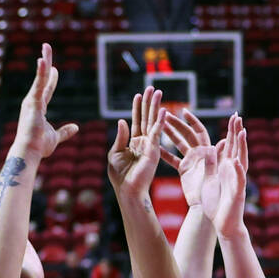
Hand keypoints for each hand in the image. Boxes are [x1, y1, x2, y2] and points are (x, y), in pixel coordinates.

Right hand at [14, 43, 78, 160]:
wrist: (30, 152)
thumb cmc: (39, 146)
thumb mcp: (56, 137)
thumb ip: (65, 131)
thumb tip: (76, 127)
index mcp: (38, 109)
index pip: (46, 89)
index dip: (51, 79)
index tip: (54, 68)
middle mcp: (33, 102)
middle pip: (41, 78)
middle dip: (45, 62)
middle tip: (47, 47)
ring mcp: (32, 101)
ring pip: (40, 77)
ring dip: (44, 61)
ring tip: (46, 47)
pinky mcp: (32, 102)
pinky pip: (38, 84)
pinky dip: (41, 72)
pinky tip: (43, 60)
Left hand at [107, 87, 166, 201]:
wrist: (127, 190)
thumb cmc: (120, 175)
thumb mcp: (115, 153)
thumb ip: (120, 137)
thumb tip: (121, 120)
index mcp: (134, 142)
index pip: (136, 121)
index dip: (137, 108)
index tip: (138, 95)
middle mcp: (144, 142)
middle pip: (147, 118)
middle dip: (149, 103)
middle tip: (152, 88)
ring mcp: (150, 145)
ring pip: (153, 121)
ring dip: (156, 106)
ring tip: (158, 92)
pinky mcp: (154, 150)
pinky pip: (157, 132)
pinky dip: (160, 121)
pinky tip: (163, 110)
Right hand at [158, 108, 217, 209]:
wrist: (207, 209)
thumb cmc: (213, 195)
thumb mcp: (214, 176)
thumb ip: (215, 160)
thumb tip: (220, 143)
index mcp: (208, 153)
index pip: (200, 132)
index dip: (193, 121)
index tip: (183, 112)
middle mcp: (200, 154)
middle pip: (187, 134)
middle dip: (177, 124)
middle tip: (164, 114)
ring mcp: (192, 162)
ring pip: (179, 144)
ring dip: (169, 134)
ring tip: (157, 124)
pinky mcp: (185, 170)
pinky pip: (173, 159)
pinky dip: (164, 153)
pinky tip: (154, 147)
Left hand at [209, 114, 248, 239]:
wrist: (224, 224)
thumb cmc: (217, 204)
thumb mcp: (211, 180)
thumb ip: (211, 165)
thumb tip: (212, 148)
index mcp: (227, 168)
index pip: (231, 146)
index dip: (232, 131)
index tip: (233, 116)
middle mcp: (234, 172)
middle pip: (237, 149)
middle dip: (237, 133)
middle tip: (238, 117)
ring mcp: (237, 182)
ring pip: (240, 161)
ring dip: (241, 148)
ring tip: (242, 133)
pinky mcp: (237, 193)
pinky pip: (238, 180)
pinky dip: (238, 171)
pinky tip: (237, 162)